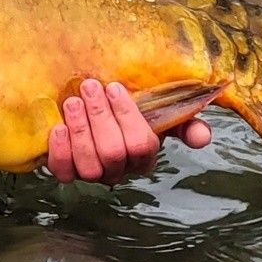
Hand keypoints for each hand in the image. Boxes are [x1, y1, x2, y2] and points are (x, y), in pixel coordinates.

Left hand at [46, 79, 211, 183]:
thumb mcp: (157, 113)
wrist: (91, 111)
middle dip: (100, 117)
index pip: (141, 144)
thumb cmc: (127, 112)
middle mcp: (119, 170)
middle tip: (90, 87)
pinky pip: (63, 172)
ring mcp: (92, 174)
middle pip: (113, 153)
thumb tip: (203, 135)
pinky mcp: (67, 173)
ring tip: (73, 102)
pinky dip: (59, 151)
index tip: (113, 87)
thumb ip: (182, 122)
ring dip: (80, 131)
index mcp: (143, 156)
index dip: (126, 116)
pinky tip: (58, 127)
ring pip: (88, 165)